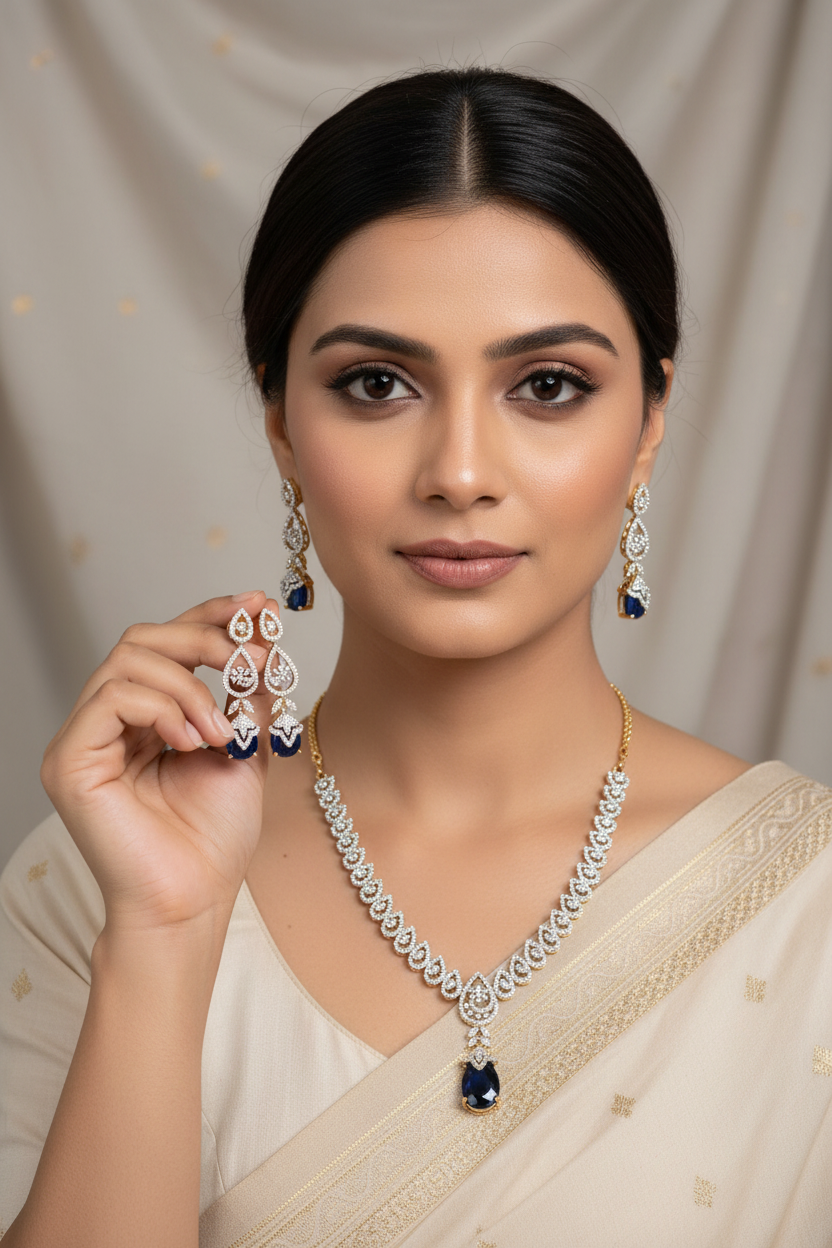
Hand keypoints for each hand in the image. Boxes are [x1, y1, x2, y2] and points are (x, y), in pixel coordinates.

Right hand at [41, 590, 280, 932]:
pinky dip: (161, 707)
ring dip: (189, 684)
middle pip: (143, 638)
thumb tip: (259, 632)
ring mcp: (84, 740)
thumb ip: (246, 693)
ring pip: (127, 661)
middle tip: (251, 662)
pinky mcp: (69, 761)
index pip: (168, 643)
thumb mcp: (244, 746)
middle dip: (205, 639)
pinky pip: (111, 697)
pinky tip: (191, 741)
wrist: (193, 902)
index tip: (255, 605)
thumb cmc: (212, 839)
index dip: (209, 615)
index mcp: (146, 717)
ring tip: (221, 730)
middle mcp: (108, 722)